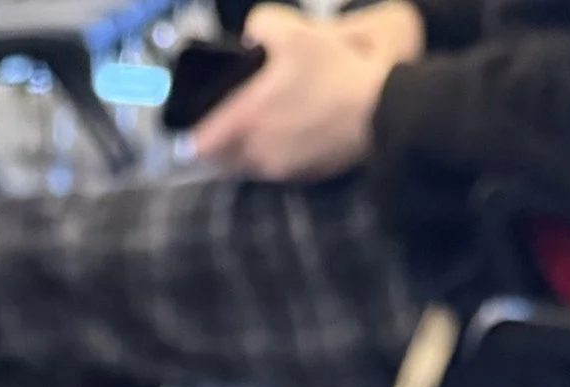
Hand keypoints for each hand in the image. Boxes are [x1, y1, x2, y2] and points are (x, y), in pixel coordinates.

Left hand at [192, 2, 423, 182]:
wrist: (377, 110)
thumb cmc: (332, 70)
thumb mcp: (292, 30)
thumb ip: (260, 25)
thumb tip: (249, 35)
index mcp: (246, 119)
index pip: (202, 144)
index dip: (193, 137)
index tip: (192, 131)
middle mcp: (258, 152)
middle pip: (222, 161)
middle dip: (218, 147)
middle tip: (224, 129)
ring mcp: (281, 170)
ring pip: (247, 168)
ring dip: (244, 155)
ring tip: (255, 132)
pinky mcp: (303, 178)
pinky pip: (274, 172)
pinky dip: (271, 159)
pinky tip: (284, 138)